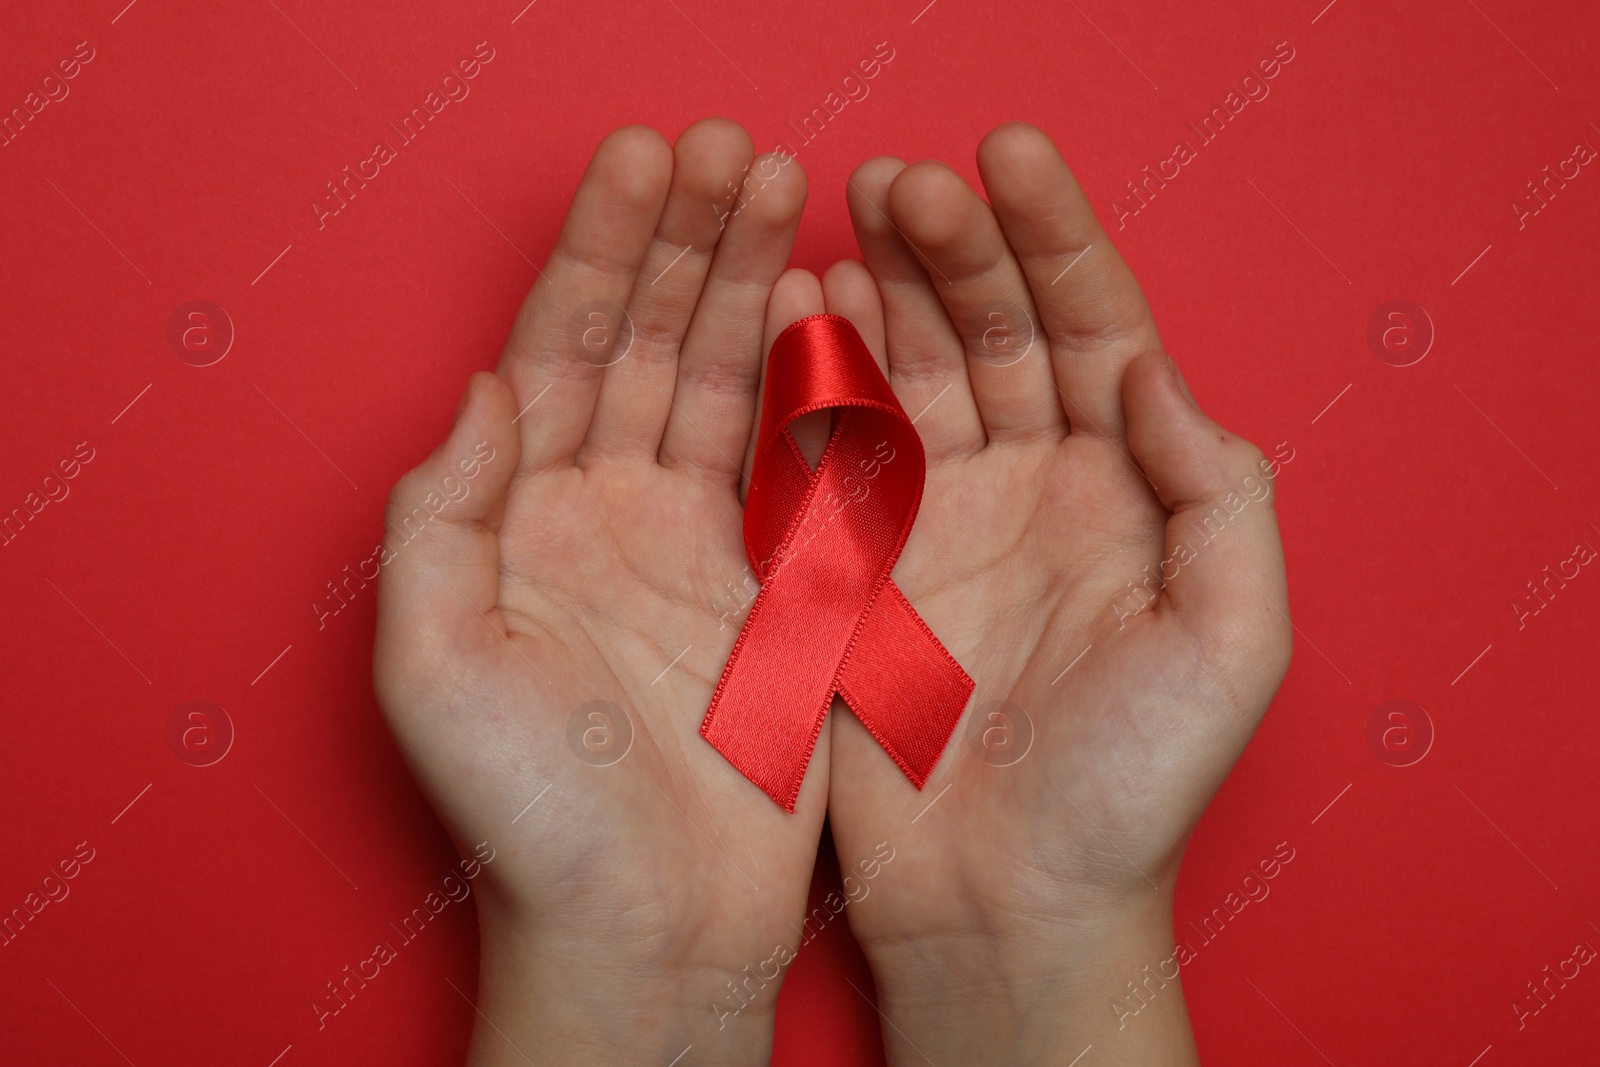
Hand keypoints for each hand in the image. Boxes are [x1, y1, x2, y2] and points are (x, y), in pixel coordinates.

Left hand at [373, 120, 823, 1065]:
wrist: (650, 928)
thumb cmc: (533, 816)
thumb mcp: (438, 667)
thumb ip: (443, 517)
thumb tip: (487, 387)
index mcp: (522, 519)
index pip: (560, 351)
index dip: (600, 252)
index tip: (644, 160)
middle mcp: (608, 514)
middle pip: (648, 344)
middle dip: (686, 242)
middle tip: (731, 146)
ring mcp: (698, 543)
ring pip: (724, 383)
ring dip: (749, 286)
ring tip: (782, 188)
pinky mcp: (777, 585)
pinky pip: (793, 460)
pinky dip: (813, 383)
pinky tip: (827, 307)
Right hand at [820, 122, 1291, 1064]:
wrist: (1006, 903)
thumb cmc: (1132, 792)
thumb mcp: (1230, 644)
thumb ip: (1220, 495)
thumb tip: (1150, 370)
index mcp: (1124, 493)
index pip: (1094, 329)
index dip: (1056, 237)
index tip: (1006, 158)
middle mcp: (1033, 489)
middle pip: (994, 331)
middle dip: (952, 246)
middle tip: (900, 179)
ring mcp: (939, 521)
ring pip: (908, 368)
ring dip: (881, 286)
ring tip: (846, 212)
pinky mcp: (858, 563)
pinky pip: (834, 445)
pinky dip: (814, 372)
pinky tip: (798, 304)